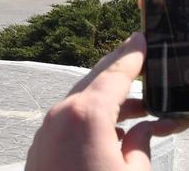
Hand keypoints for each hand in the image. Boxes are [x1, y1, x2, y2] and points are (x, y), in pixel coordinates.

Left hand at [26, 32, 179, 169]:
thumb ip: (143, 145)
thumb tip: (146, 129)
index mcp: (86, 115)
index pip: (115, 72)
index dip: (133, 54)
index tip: (144, 38)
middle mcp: (61, 116)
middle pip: (95, 80)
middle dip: (120, 70)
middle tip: (141, 58)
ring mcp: (47, 133)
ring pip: (82, 101)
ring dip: (109, 98)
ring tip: (141, 105)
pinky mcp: (41, 150)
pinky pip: (70, 122)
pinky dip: (93, 117)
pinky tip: (116, 132)